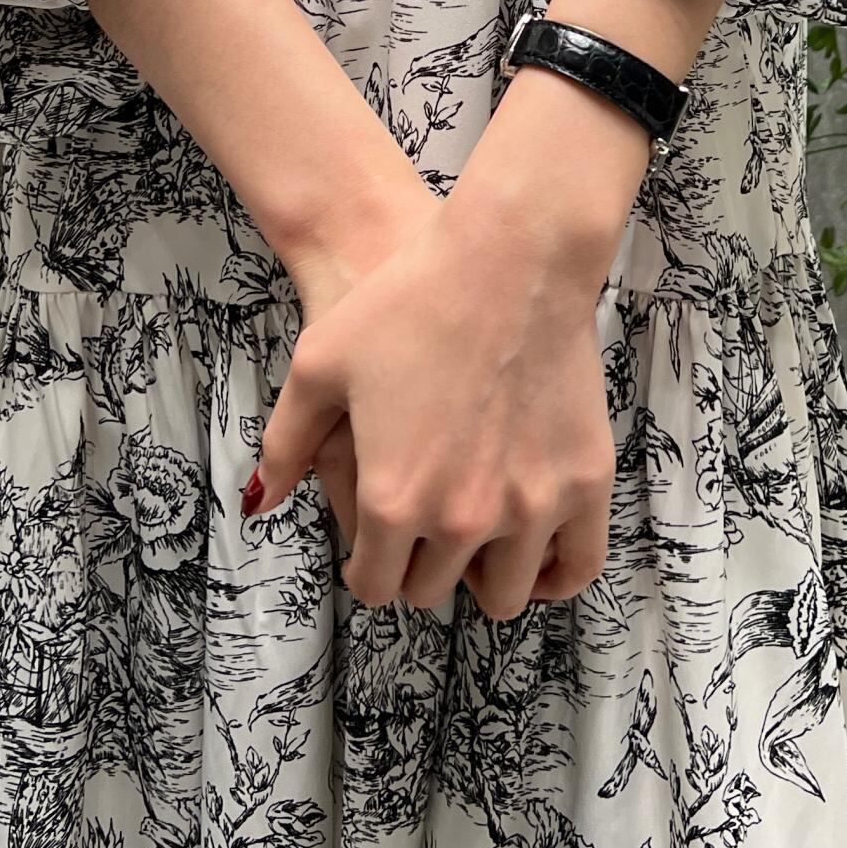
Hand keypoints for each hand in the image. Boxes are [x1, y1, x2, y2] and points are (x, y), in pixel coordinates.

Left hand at [250, 75, 645, 618]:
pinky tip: (533, 550)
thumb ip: (285, 444)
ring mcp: (530, 505)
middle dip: (419, 562)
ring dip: (481, 573)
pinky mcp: (586, 481)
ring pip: (501, 593)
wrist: (508, 254)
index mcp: (391, 499)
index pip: (374, 584)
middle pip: (432, 588)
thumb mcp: (319, 364)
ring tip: (475, 534)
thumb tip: (261, 505)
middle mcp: (461, 519)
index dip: (366, 565)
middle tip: (423, 521)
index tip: (374, 542)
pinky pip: (576, 567)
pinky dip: (552, 575)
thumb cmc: (407, 300)